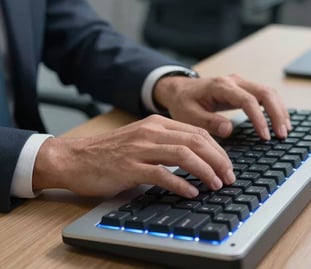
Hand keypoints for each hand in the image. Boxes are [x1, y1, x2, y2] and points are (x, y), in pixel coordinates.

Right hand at [32, 115, 234, 197]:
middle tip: (229, 176)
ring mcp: (140, 149)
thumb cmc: (109, 152)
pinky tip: (190, 192)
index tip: (226, 165)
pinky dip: (180, 184)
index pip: (197, 132)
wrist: (74, 158)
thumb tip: (195, 157)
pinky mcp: (129, 167)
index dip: (217, 150)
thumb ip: (165, 144)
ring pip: (183, 155)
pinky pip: (162, 174)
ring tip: (216, 184)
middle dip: (218, 160)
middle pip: (195, 141)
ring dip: (205, 171)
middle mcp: (150, 132)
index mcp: (156, 124)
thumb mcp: (141, 140)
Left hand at [154, 73, 290, 138]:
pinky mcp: (242, 88)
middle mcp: (234, 81)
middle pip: (265, 92)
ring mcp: (240, 83)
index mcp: (221, 87)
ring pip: (268, 92)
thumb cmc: (183, 102)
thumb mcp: (189, 115)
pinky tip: (279, 120)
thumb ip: (208, 122)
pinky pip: (264, 95)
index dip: (259, 119)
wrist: (179, 89)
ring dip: (279, 110)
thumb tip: (229, 130)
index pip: (247, 101)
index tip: (265, 137)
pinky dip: (274, 107)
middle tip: (282, 135)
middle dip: (277, 114)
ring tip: (285, 130)